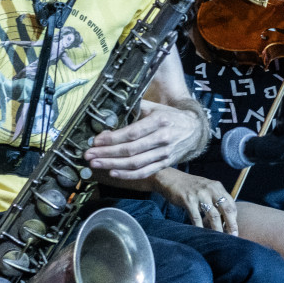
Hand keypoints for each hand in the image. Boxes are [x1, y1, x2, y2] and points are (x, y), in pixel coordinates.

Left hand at [84, 99, 202, 179]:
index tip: (95, 141)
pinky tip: (113, 172)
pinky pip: (144, 172)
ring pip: (135, 163)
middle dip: (106, 154)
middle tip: (89, 155)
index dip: (112, 138)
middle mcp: (162, 139)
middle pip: (130, 150)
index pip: (132, 133)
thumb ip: (135, 108)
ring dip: (113, 165)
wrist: (194, 130)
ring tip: (95, 164)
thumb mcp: (155, 107)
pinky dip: (128, 175)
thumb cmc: (170, 116)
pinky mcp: (165, 164)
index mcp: (159, 121)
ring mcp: (164, 154)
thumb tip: (110, 113)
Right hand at [154, 170, 237, 234]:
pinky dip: (200, 227)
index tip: (234, 229)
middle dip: (231, 225)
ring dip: (217, 229)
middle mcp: (211, 190)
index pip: (231, 204)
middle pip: (226, 210)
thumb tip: (224, 219)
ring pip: (213, 216)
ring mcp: (200, 195)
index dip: (234, 218)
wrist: (171, 178)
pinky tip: (202, 234)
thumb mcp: (206, 188)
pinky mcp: (188, 200)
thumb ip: (216, 200)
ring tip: (219, 238)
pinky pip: (197, 217)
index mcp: (217, 187)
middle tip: (233, 236)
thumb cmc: (190, 187)